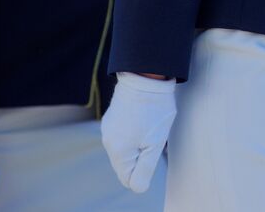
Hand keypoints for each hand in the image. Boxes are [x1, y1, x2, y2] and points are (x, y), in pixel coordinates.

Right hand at [101, 72, 176, 192]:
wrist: (145, 75)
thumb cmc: (154, 109)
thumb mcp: (155, 142)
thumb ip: (145, 168)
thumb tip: (137, 188)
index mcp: (118, 151)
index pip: (128, 178)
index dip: (145, 171)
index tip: (155, 152)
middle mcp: (108, 141)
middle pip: (127, 163)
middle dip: (143, 155)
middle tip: (156, 136)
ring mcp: (108, 128)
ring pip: (126, 147)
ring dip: (140, 142)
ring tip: (152, 124)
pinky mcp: (113, 116)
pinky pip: (124, 133)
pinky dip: (135, 130)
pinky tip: (146, 116)